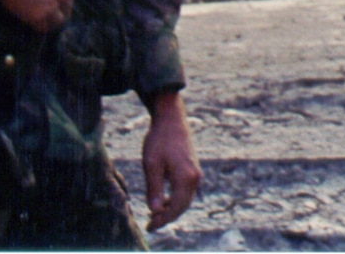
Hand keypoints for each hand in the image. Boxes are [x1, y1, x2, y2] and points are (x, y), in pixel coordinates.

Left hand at [142, 92, 200, 229]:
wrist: (171, 118)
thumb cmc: (159, 139)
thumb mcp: (152, 164)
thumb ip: (154, 189)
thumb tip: (155, 211)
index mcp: (186, 178)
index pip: (175, 208)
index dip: (162, 220)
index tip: (149, 226)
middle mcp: (194, 178)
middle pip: (182, 206)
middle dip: (167, 217)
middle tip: (151, 224)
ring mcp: (195, 173)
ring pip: (185, 200)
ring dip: (171, 209)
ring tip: (155, 215)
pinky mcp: (193, 169)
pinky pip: (185, 191)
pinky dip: (175, 199)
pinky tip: (164, 201)